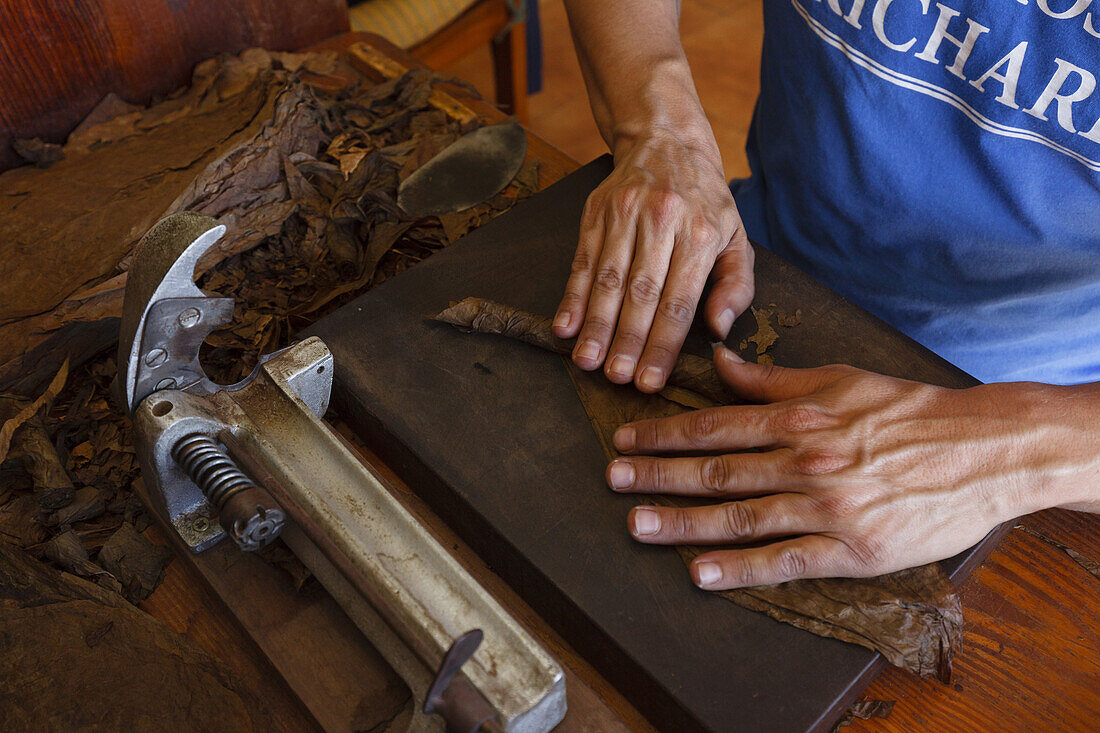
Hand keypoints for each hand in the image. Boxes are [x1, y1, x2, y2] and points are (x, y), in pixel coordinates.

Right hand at [552, 134, 753, 391]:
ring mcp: (625, 214)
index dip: (663, 344)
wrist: (667, 141)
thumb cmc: (705, 202)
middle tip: (616, 377)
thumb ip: (735, 286)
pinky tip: (565, 325)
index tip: (649, 380)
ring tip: (587, 360)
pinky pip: (582, 260)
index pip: (680, 301)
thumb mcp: (736, 238)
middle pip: (641, 293)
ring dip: (595, 324)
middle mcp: (662, 222)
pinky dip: (572, 295)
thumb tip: (719, 328)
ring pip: (608, 279)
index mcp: (701, 234)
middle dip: (627, 340)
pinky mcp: (596, 211)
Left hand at [606, 347, 1099, 589]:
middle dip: (657, 476)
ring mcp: (827, 507)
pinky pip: (785, 561)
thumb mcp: (840, 378)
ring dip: (682, 523)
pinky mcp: (852, 549)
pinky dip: (740, 568)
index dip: (664, 435)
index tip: (626, 441)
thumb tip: (719, 363)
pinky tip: (700, 572)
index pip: (714, 426)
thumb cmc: (910, 410)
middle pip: (715, 471)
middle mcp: (805, 461)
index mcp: (800, 418)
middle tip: (612, 481)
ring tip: (637, 525)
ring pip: (739, 517)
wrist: (985, 450)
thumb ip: (773, 379)